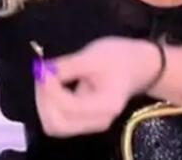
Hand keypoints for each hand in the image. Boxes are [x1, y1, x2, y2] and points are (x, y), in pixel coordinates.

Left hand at [33, 37, 161, 137]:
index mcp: (105, 105)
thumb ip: (66, 66)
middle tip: (43, 75)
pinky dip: (49, 106)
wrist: (139, 66)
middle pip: (57, 124)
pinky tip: (51, 86)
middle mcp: (98, 121)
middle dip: (43, 100)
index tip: (46, 68)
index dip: (50, 89)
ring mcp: (91, 124)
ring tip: (47, 79)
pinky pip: (58, 120)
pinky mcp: (84, 121)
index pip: (67, 107)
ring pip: (54, 125)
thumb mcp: (92, 55)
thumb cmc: (119, 58)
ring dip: (44, 104)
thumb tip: (42, 72)